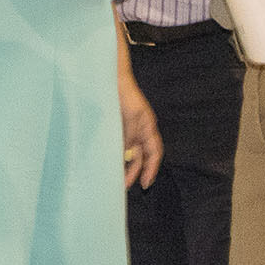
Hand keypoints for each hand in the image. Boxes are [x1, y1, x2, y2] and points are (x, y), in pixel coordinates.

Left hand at [120, 73, 161, 189]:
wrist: (111, 79)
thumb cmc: (125, 95)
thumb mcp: (131, 117)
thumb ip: (131, 136)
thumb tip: (129, 156)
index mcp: (148, 127)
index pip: (154, 152)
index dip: (152, 168)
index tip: (146, 183)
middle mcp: (139, 130)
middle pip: (141, 155)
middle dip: (135, 171)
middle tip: (125, 186)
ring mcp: (128, 128)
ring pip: (129, 152)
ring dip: (124, 165)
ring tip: (116, 178)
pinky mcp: (116, 126)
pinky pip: (119, 144)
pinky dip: (116, 154)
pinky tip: (109, 162)